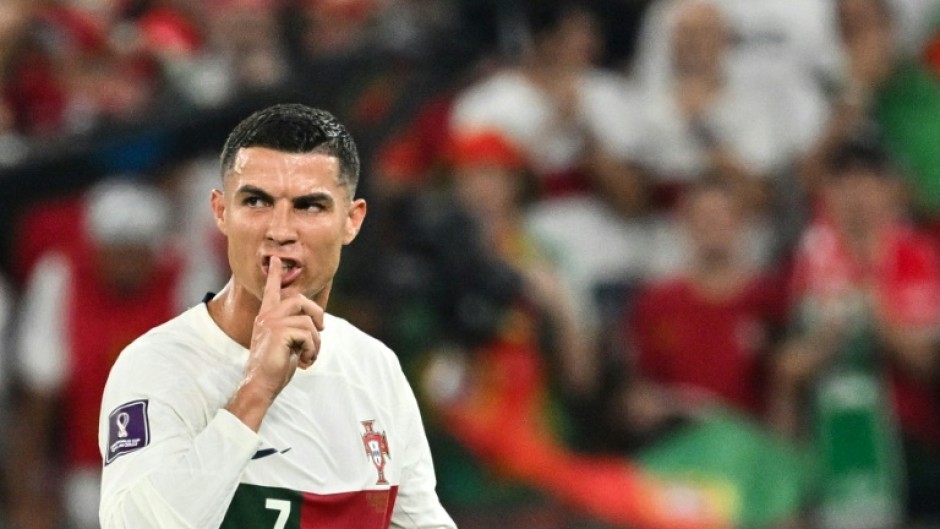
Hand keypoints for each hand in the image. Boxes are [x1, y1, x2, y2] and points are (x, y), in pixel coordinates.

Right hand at [226, 257, 323, 430]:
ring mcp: (272, 323)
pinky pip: (308, 334)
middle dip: (317, 313)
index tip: (276, 259)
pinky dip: (313, 349)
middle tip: (322, 330)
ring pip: (308, 321)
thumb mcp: (287, 343)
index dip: (274, 274)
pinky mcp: (279, 332)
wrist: (261, 384)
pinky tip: (305, 361)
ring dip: (316, 342)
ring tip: (310, 356)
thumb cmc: (276, 367)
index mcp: (267, 317)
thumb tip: (317, 323)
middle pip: (300, 300)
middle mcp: (267, 316)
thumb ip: (296, 329)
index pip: (271, 290)